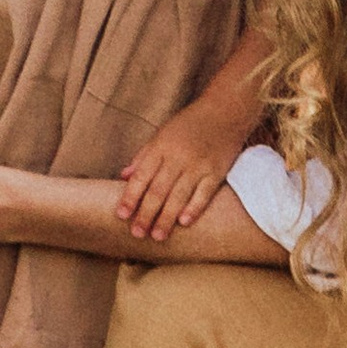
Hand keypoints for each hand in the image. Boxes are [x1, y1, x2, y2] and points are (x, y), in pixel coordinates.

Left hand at [118, 98, 250, 238]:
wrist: (225, 111)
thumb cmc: (189, 124)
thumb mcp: (162, 134)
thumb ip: (143, 156)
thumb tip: (123, 177)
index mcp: (161, 147)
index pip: (141, 176)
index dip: (130, 197)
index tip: (121, 215)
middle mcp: (178, 157)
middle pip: (158, 190)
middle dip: (146, 214)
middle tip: (137, 233)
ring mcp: (199, 165)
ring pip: (179, 196)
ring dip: (166, 218)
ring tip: (157, 236)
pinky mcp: (217, 172)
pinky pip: (204, 194)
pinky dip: (194, 208)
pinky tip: (184, 223)